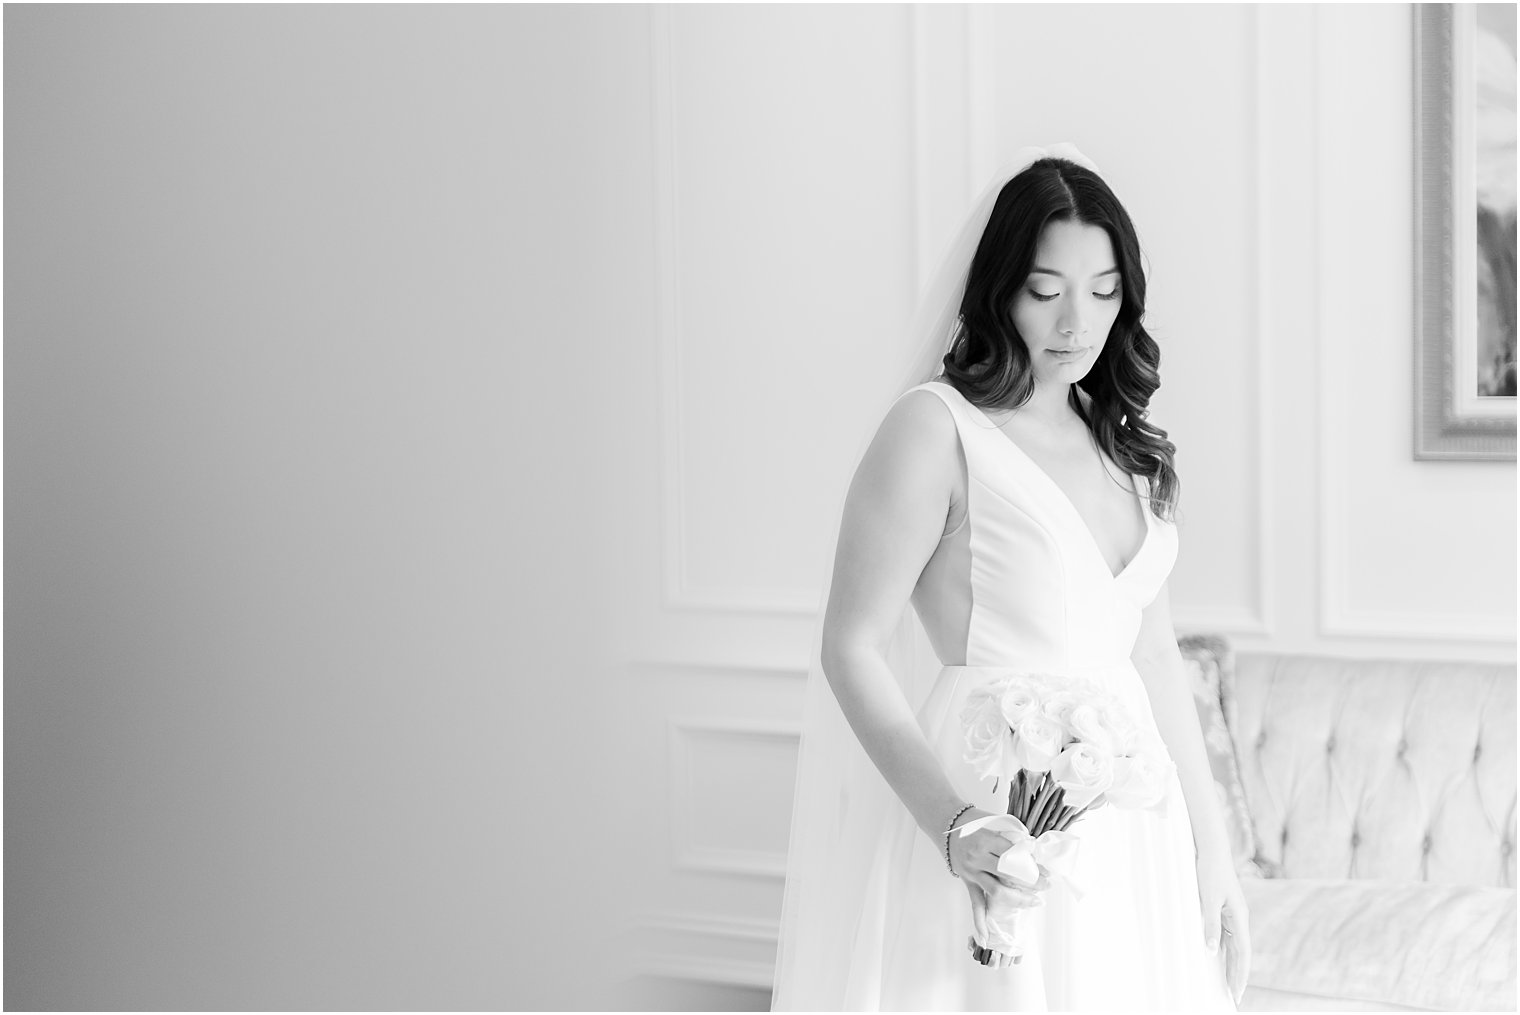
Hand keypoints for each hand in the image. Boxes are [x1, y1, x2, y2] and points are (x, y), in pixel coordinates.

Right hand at [948, 806, 1052, 965]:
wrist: (943, 822)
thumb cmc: (970, 820)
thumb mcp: (993, 821)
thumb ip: (1011, 836)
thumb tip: (1033, 850)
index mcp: (986, 841)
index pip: (1015, 856)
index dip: (1033, 865)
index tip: (1047, 871)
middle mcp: (978, 858)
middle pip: (1009, 876)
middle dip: (1032, 883)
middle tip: (1047, 885)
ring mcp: (972, 872)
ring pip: (997, 892)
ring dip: (1018, 899)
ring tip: (1035, 901)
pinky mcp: (968, 881)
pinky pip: (974, 903)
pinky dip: (979, 922)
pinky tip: (984, 937)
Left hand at [1196, 847, 1250, 1004]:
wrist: (1212, 851)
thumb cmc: (1210, 873)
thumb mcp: (1208, 899)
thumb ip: (1210, 925)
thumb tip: (1210, 950)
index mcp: (1239, 917)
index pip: (1242, 953)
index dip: (1241, 973)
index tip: (1238, 991)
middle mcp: (1239, 918)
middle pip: (1241, 953)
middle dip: (1238, 975)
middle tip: (1234, 996)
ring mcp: (1233, 915)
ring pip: (1234, 946)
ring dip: (1232, 965)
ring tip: (1229, 984)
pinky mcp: (1225, 910)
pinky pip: (1227, 936)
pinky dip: (1225, 951)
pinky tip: (1219, 959)